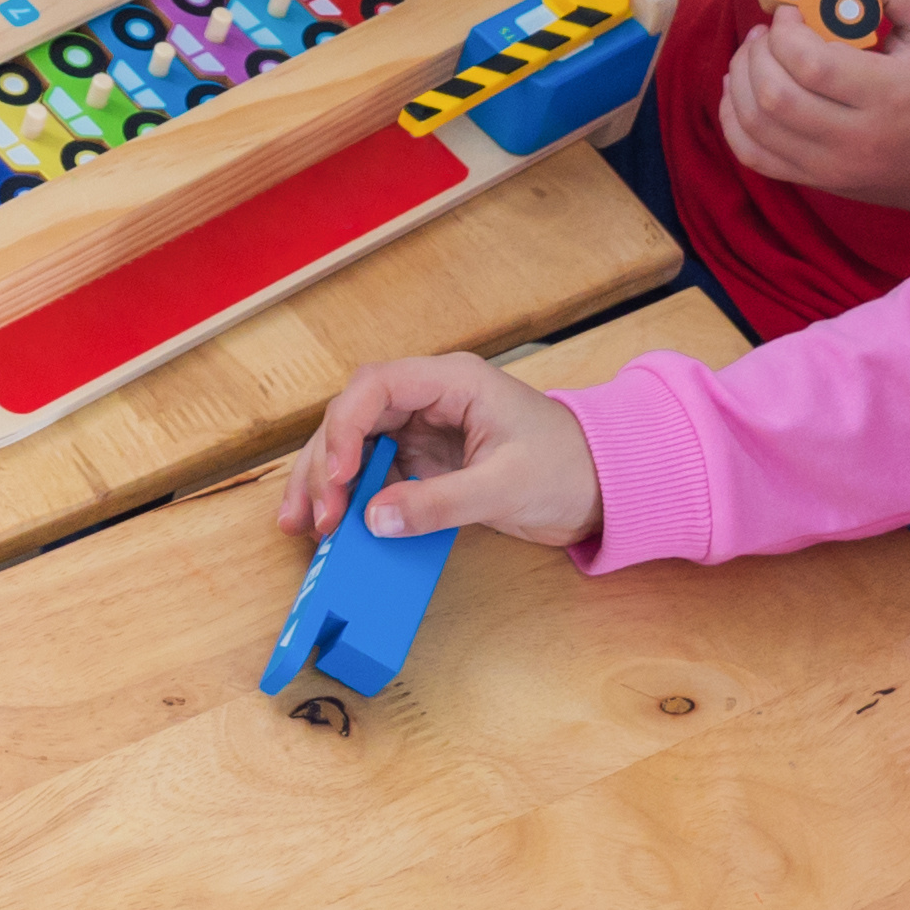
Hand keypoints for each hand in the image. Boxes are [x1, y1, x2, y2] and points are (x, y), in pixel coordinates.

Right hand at [289, 354, 603, 553]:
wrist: (606, 486)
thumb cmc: (570, 468)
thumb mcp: (505, 487)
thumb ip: (438, 503)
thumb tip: (373, 520)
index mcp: (452, 382)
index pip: (375, 387)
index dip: (344, 428)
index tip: (337, 477)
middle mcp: (430, 399)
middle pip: (353, 418)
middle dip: (324, 464)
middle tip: (313, 516)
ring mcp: (425, 429)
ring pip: (355, 446)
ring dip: (326, 483)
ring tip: (303, 526)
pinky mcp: (426, 461)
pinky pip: (375, 474)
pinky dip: (351, 500)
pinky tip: (334, 528)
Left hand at [705, 0, 909, 222]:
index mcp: (892, 94)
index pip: (811, 63)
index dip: (786, 29)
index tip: (792, 9)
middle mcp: (860, 140)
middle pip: (775, 97)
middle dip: (756, 52)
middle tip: (769, 30)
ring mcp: (836, 168)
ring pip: (756, 127)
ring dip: (740, 80)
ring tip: (755, 54)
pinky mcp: (821, 182)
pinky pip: (755, 157)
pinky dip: (734, 121)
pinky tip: (743, 92)